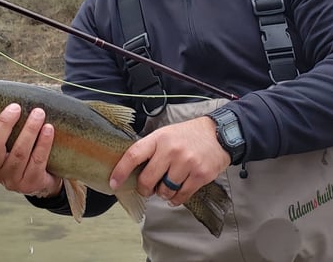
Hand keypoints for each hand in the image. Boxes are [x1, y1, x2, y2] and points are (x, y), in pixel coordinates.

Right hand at [0, 103, 62, 196]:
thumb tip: (10, 97)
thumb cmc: (23, 150)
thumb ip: (4, 125)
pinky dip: (43, 142)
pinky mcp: (30, 183)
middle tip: (15, 107)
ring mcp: (12, 179)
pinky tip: (49, 129)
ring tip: (39, 113)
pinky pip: (37, 160)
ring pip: (19, 153)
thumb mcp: (9, 140)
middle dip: (4, 125)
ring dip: (29, 130)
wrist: (44, 177)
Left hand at [109, 116, 229, 205]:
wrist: (218, 134)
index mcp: (159, 138)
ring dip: (163, 192)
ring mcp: (186, 163)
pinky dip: (176, 198)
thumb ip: (151, 149)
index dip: (121, 170)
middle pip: (147, 179)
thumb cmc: (188, 135)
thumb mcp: (166, 134)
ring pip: (164, 190)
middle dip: (145, 188)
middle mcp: (171, 150)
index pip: (134, 155)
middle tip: (147, 188)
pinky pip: (181, 196)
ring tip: (168, 183)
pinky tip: (177, 191)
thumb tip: (132, 169)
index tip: (114, 183)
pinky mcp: (200, 175)